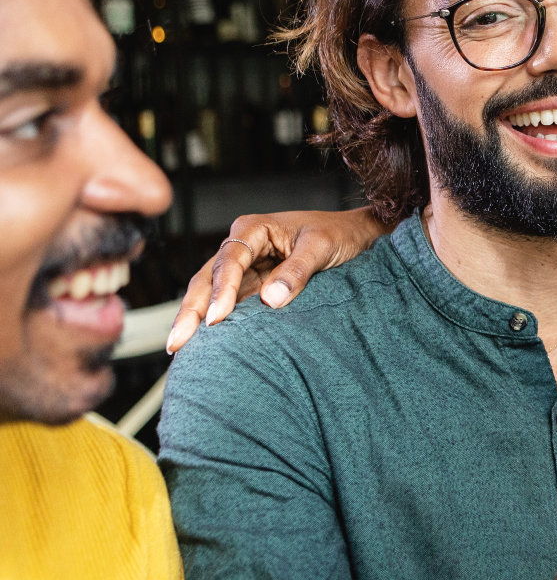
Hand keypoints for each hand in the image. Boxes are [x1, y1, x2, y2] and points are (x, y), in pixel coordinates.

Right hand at [165, 207, 390, 352]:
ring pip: (211, 295)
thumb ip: (297, 270)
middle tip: (177, 343)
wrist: (356, 237)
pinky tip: (204, 346)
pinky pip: (230, 306)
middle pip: (208, 279)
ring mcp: (245, 269)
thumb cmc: (339, 234)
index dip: (221, 290)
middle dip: (191, 310)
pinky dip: (216, 324)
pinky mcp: (253, 287)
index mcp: (253, 229)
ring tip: (179, 351)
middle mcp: (242, 247)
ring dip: (195, 320)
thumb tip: (270, 300)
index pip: (229, 261)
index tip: (216, 318)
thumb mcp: (322, 246)